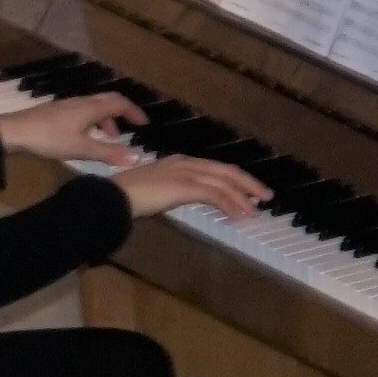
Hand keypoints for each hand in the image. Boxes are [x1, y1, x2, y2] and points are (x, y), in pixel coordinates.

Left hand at [0, 92, 141, 169]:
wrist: (14, 131)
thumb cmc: (50, 138)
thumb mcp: (82, 148)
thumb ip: (109, 153)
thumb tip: (137, 157)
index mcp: (92, 107)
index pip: (121, 104)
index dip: (135, 113)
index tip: (145, 124)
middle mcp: (83, 101)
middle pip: (109, 100)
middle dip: (123, 112)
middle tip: (130, 126)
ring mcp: (68, 104)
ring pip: (95, 106)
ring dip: (106, 118)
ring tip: (107, 137)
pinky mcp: (57, 111)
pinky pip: (83, 110)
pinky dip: (93, 120)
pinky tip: (84, 135)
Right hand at [113, 154, 269, 224]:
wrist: (112, 198)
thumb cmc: (126, 197)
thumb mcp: (155, 190)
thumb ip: (173, 190)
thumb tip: (185, 199)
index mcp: (180, 161)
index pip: (215, 168)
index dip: (235, 178)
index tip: (249, 189)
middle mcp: (186, 163)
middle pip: (227, 171)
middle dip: (248, 184)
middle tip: (265, 196)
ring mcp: (186, 173)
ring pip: (224, 183)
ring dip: (243, 197)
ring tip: (256, 210)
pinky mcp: (184, 186)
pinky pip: (215, 194)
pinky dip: (230, 204)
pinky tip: (239, 215)